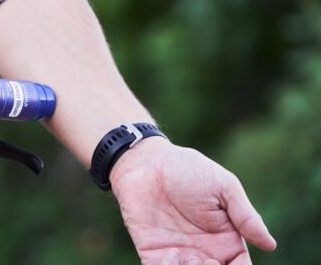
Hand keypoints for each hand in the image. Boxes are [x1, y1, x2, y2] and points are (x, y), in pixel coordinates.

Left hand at [109, 138, 275, 264]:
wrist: (147, 162)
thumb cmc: (188, 169)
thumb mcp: (223, 187)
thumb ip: (245, 216)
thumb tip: (270, 244)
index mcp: (226, 240)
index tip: (229, 261)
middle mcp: (204, 253)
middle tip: (209, 260)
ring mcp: (178, 255)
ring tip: (190, 256)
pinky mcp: (153, 254)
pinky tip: (171, 252)